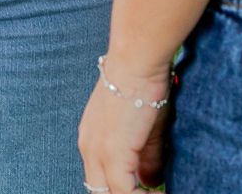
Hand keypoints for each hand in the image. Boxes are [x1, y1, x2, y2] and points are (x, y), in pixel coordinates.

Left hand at [78, 58, 171, 192]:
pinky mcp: (113, 155)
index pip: (100, 179)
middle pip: (100, 190)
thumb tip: (150, 182)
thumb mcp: (145, 127)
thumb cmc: (143, 83)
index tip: (145, 190)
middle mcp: (88, 148)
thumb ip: (146, 157)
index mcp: (91, 140)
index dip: (121, 190)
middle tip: (153, 193)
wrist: (138, 60)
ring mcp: (97, 153)